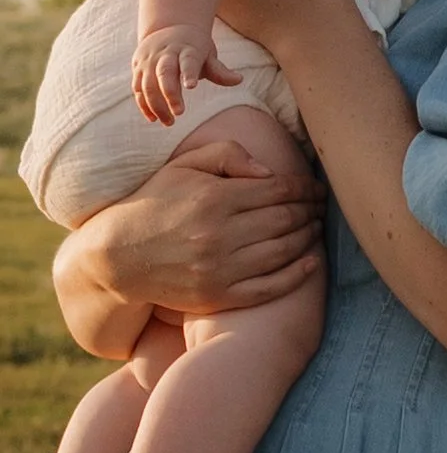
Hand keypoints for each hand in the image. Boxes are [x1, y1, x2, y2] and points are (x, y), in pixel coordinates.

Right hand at [74, 141, 326, 316]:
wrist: (117, 256)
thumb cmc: (156, 202)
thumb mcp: (185, 165)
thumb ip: (228, 155)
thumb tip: (270, 173)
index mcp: (215, 198)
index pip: (279, 190)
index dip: (305, 188)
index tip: (317, 188)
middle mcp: (220, 235)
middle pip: (286, 219)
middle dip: (311, 210)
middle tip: (322, 206)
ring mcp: (220, 269)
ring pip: (283, 251)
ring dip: (307, 237)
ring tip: (316, 227)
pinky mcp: (218, 297)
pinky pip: (269, 287)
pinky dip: (296, 275)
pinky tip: (311, 262)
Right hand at [132, 24, 242, 126]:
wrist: (168, 26)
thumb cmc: (194, 46)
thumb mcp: (208, 54)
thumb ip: (219, 70)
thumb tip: (239, 80)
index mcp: (186, 48)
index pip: (188, 61)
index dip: (189, 73)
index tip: (191, 87)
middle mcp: (165, 53)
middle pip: (164, 72)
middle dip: (170, 93)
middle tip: (179, 113)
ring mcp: (149, 60)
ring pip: (148, 83)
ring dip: (156, 105)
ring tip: (169, 122)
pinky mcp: (138, 67)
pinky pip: (137, 88)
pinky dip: (143, 104)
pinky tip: (153, 118)